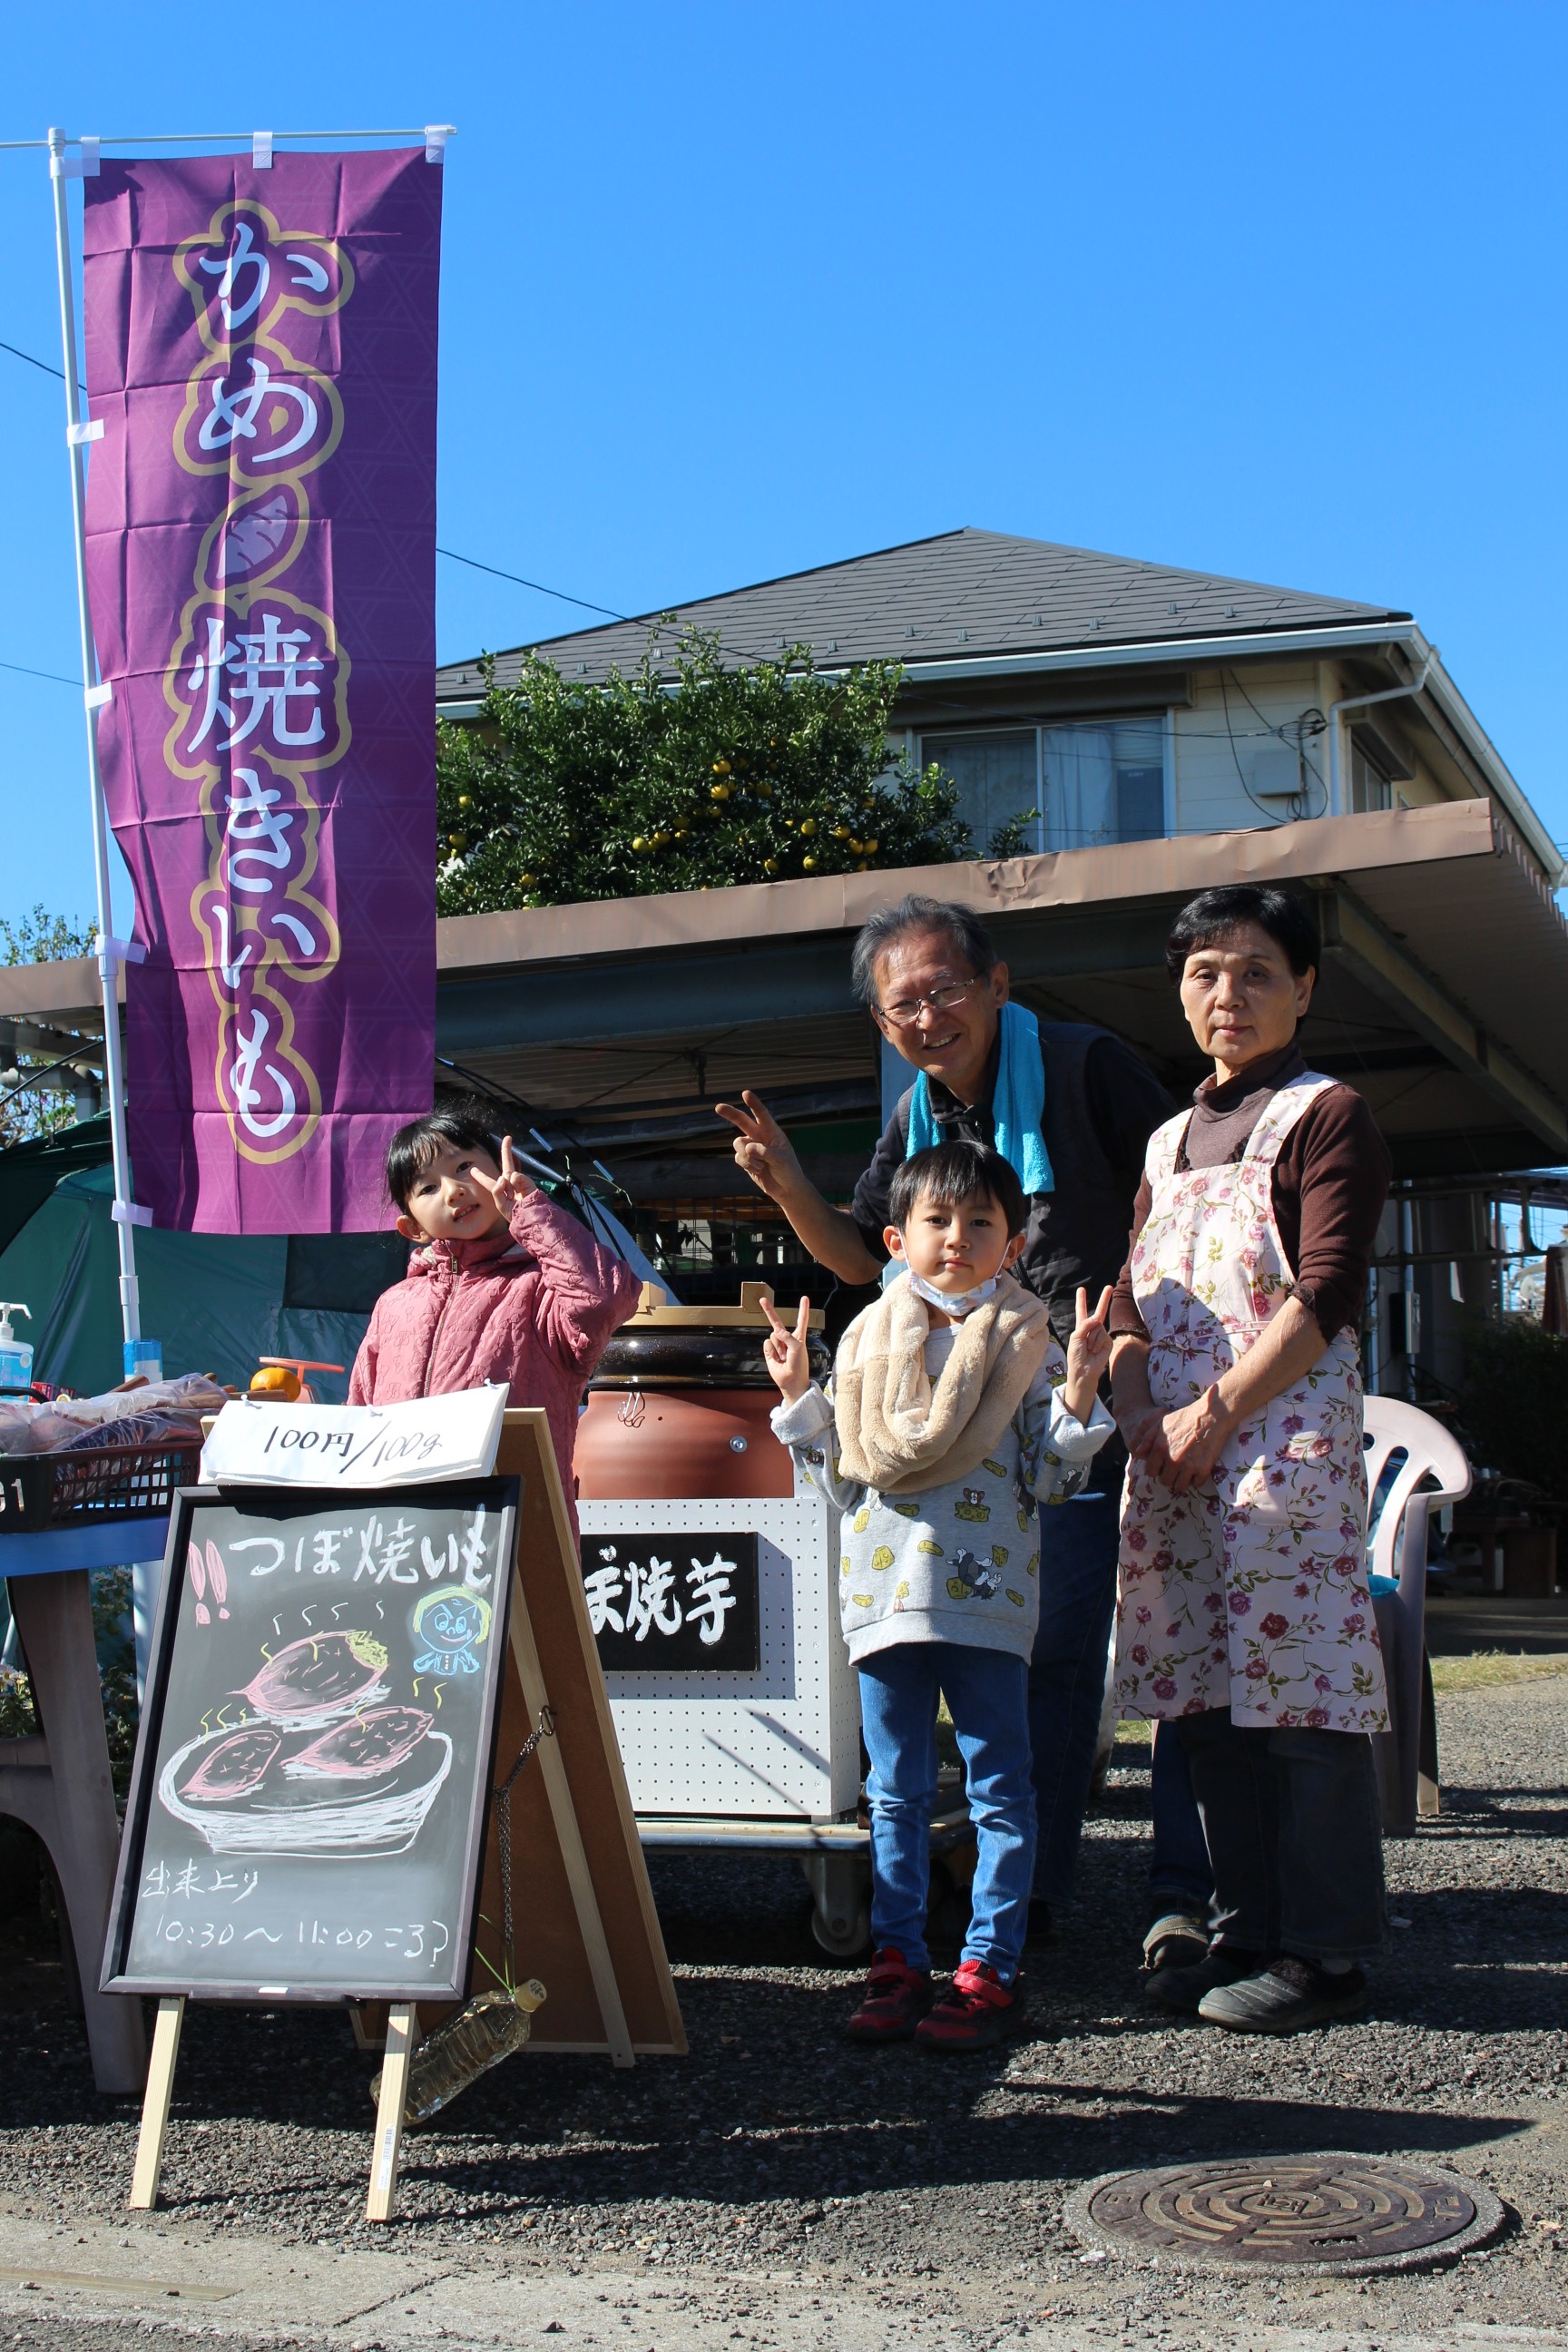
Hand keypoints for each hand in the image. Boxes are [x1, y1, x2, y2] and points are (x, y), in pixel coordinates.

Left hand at [470, 1134, 534, 1220]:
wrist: (530, 1217)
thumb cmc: (515, 1214)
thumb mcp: (500, 1204)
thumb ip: (496, 1190)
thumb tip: (503, 1177)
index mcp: (500, 1191)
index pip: (488, 1181)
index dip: (480, 1176)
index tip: (473, 1169)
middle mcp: (509, 1183)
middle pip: (507, 1163)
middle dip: (506, 1150)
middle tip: (508, 1138)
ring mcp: (518, 1181)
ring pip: (507, 1174)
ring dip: (507, 1187)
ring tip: (514, 1197)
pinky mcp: (525, 1180)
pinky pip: (514, 1176)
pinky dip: (515, 1184)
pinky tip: (520, 1192)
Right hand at [715, 1090, 804, 1205]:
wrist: (786, 1189)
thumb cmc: (789, 1171)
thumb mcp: (781, 1161)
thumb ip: (766, 1152)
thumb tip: (748, 1147)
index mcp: (772, 1132)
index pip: (762, 1115)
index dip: (754, 1104)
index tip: (746, 1093)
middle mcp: (760, 1136)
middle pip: (741, 1121)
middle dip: (730, 1114)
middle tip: (718, 1107)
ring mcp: (751, 1147)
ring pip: (738, 1143)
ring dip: (747, 1156)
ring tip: (761, 1165)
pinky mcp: (745, 1159)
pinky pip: (738, 1157)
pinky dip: (747, 1165)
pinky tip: (758, 1170)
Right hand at [760, 1294, 813, 1403]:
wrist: (792, 1381)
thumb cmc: (799, 1365)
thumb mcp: (798, 1348)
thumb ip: (788, 1337)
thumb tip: (775, 1330)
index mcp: (798, 1337)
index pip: (801, 1320)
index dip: (803, 1309)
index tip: (805, 1297)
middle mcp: (786, 1339)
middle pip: (777, 1322)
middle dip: (769, 1311)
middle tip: (762, 1299)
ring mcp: (777, 1345)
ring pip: (772, 1336)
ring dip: (778, 1346)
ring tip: (784, 1356)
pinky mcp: (769, 1352)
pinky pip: (767, 1345)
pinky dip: (772, 1351)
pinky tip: (777, 1359)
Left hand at [1067, 1285, 1111, 1386]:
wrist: (1083, 1370)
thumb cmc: (1076, 1355)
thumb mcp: (1076, 1337)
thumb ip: (1085, 1325)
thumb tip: (1097, 1317)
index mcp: (1081, 1327)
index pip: (1081, 1311)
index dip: (1081, 1300)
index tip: (1081, 1289)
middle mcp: (1092, 1329)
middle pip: (1099, 1312)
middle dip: (1104, 1299)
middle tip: (1109, 1286)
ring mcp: (1101, 1335)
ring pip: (1097, 1327)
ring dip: (1091, 1338)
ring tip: (1088, 1348)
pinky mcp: (1108, 1342)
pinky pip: (1102, 1335)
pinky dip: (1097, 1343)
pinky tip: (1095, 1351)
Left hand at [1150, 1383, 1232, 1496]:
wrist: (1211, 1415)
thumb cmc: (1185, 1417)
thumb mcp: (1161, 1423)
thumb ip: (1147, 1439)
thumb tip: (1137, 1453)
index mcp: (1160, 1449)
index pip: (1151, 1472)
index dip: (1156, 1469)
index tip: (1163, 1466)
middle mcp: (1173, 1460)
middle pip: (1165, 1481)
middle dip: (1169, 1476)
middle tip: (1176, 1468)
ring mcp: (1188, 1466)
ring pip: (1180, 1487)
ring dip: (1182, 1480)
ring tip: (1186, 1471)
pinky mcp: (1203, 1469)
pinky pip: (1197, 1484)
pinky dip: (1197, 1479)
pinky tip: (1197, 1469)